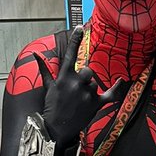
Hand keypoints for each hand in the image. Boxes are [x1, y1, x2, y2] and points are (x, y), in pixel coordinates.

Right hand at [36, 26, 126, 148]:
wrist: (57, 128)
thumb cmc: (52, 106)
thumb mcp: (48, 86)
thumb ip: (44, 69)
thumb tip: (35, 54)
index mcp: (64, 77)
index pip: (71, 54)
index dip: (76, 39)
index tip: (80, 27)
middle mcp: (77, 84)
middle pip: (88, 70)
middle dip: (84, 76)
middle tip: (77, 87)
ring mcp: (87, 94)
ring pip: (95, 83)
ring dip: (90, 88)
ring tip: (80, 100)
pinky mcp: (96, 104)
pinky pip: (110, 94)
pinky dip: (116, 89)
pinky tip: (120, 81)